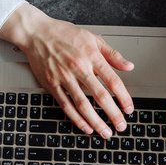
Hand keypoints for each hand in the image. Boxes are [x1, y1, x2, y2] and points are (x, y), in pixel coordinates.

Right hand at [0, 5, 134, 135]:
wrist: (36, 32)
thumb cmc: (63, 33)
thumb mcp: (92, 37)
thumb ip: (112, 54)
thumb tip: (129, 66)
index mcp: (91, 56)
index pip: (113, 81)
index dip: (123, 98)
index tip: (129, 109)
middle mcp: (79, 68)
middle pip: (100, 96)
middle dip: (113, 114)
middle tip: (121, 126)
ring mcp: (64, 77)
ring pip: (83, 104)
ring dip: (96, 121)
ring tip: (105, 132)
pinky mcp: (52, 84)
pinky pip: (66, 105)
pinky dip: (76, 118)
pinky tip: (85, 127)